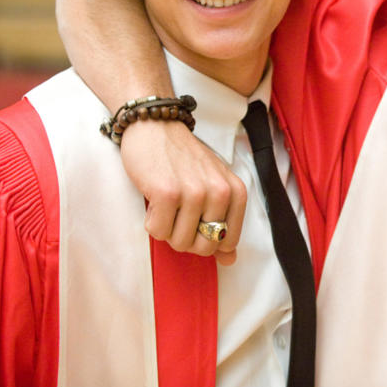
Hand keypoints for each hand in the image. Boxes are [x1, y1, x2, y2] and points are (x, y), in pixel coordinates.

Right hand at [120, 119, 247, 264]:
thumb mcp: (213, 185)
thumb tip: (230, 260)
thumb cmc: (184, 158)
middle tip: (177, 212)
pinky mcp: (167, 194)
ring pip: (179, 243)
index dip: (206, 238)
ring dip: (166, 228)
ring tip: (166, 202)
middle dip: (185, 237)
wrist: (156, 126)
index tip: (195, 217)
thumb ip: (224, 222)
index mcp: (236, 192)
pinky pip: (157, 232)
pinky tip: (154, 198)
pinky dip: (151, 221)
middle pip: (203, 248)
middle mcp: (220, 192)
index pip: (227, 243)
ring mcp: (194, 193)